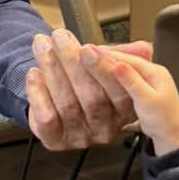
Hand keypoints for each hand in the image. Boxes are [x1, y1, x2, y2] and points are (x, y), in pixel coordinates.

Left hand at [24, 28, 151, 150]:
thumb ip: (125, 56)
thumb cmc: (86, 81)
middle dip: (73, 62)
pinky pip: (47, 118)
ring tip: (43, 46)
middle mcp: (105, 128)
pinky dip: (38, 93)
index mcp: (124, 111)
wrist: (55, 97)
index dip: (104, 69)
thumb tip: (143, 49)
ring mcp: (80, 137)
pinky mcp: (55, 140)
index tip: (89, 47)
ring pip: (67, 104)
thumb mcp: (108, 66)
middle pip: (92, 97)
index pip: (121, 93)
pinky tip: (35, 74)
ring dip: (52, 70)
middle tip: (60, 38)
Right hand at [80, 46, 178, 155]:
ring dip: (107, 68)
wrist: (172, 138)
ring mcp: (145, 81)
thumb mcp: (147, 100)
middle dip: (105, 59)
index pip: (126, 58)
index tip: (89, 52)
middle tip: (85, 56)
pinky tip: (101, 80)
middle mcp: (150, 73)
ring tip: (89, 65)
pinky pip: (122, 80)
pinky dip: (111, 78)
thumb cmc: (165, 121)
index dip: (107, 55)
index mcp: (154, 71)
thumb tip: (117, 64)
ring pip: (122, 70)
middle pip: (123, 61)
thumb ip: (132, 81)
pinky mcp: (140, 91)